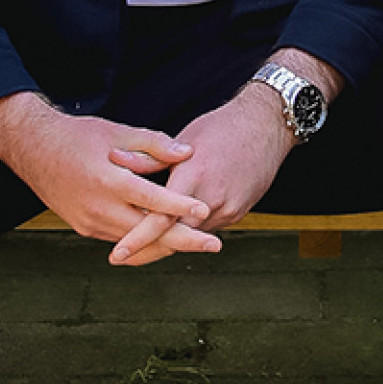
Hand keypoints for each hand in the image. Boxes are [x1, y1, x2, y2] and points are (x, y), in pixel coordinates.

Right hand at [0, 92, 220, 256]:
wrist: (33, 150)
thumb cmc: (78, 136)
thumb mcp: (117, 131)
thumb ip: (154, 144)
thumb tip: (187, 153)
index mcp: (107, 181)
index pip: (150, 200)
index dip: (179, 207)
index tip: (205, 211)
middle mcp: (98, 208)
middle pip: (147, 233)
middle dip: (183, 240)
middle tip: (215, 244)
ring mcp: (89, 222)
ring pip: (135, 241)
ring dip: (165, 243)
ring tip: (198, 242)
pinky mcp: (84, 228)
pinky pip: (120, 238)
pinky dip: (143, 240)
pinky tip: (166, 237)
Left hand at [107, 82, 295, 265]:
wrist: (266, 126)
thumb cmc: (223, 127)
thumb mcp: (184, 138)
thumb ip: (150, 158)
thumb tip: (115, 161)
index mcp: (193, 177)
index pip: (160, 219)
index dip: (137, 239)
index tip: (118, 254)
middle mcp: (212, 199)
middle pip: (175, 238)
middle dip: (148, 249)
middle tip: (122, 256)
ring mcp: (228, 209)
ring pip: (192, 235)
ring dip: (171, 238)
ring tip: (144, 239)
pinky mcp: (238, 213)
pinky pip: (207, 227)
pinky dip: (191, 228)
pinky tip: (180, 222)